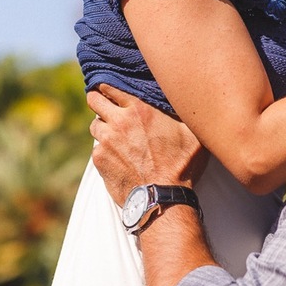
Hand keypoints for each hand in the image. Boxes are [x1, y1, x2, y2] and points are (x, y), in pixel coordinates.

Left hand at [88, 83, 208, 207]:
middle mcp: (119, 121)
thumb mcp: (192, 132)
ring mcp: (106, 141)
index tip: (111, 90)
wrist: (163, 198)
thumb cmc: (181, 164)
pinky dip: (104, 150)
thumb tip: (188, 101)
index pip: (110, 87)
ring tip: (115, 135)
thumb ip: (184, 113)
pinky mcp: (99, 160)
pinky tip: (117, 156)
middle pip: (93, 100)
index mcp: (140, 108)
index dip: (109, 87)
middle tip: (106, 107)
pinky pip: (96, 148)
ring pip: (94, 125)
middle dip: (98, 101)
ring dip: (103, 127)